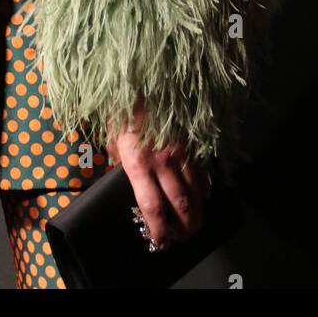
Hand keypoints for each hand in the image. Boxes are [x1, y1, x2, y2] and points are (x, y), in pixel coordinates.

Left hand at [105, 97, 211, 250]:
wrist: (141, 75)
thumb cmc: (122, 104)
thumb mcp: (111, 134)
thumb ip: (118, 158)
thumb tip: (121, 170)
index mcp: (138, 163)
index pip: (152, 207)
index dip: (158, 229)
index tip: (160, 241)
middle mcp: (162, 161)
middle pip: (180, 204)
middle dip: (184, 227)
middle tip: (184, 238)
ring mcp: (181, 149)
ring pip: (196, 189)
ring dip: (198, 211)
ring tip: (196, 225)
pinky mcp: (192, 138)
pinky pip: (203, 168)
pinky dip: (206, 186)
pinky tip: (206, 196)